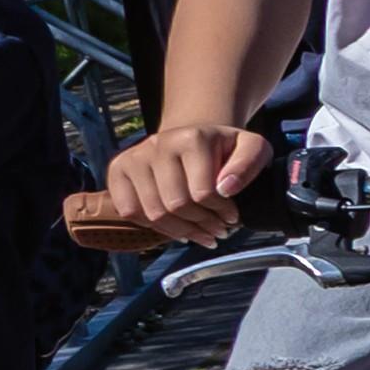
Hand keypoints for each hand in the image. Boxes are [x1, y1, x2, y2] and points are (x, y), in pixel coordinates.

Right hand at [110, 121, 275, 246]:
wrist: (191, 140)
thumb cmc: (224, 149)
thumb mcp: (252, 149)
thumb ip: (249, 164)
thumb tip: (226, 188)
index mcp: (192, 137)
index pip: (203, 193)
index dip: (221, 213)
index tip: (232, 217)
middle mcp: (158, 143)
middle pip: (176, 205)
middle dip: (202, 225)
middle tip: (217, 230)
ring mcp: (134, 156)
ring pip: (153, 213)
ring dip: (181, 231)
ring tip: (200, 233)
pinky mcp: (117, 170)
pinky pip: (130, 211)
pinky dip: (155, 227)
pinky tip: (176, 227)